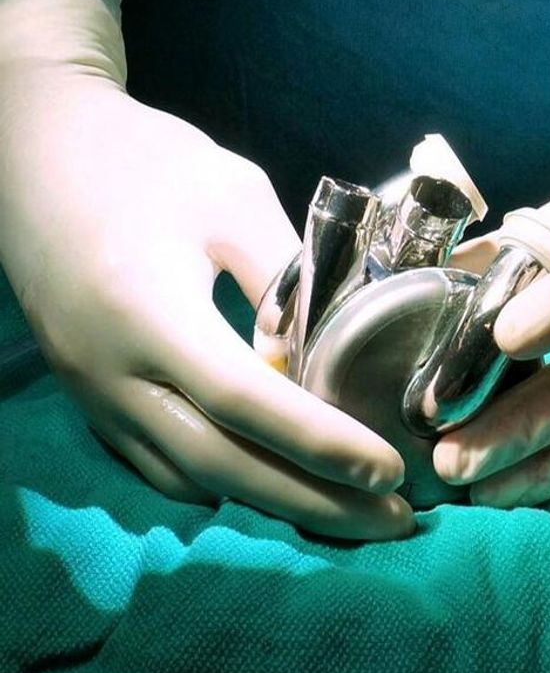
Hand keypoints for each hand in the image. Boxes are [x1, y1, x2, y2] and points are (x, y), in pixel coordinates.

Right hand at [0, 83, 412, 539]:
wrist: (37, 152)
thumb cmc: (139, 160)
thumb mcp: (230, 196)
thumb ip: (285, 272)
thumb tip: (326, 343)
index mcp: (149, 311)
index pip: (246, 401)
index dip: (321, 443)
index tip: (388, 469)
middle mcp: (113, 369)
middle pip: (221, 462)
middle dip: (312, 500)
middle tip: (390, 520)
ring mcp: (91, 389)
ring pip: (187, 475)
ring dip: (271, 500)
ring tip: (344, 508)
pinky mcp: (87, 392)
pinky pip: (154, 462)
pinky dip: (217, 483)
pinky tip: (264, 479)